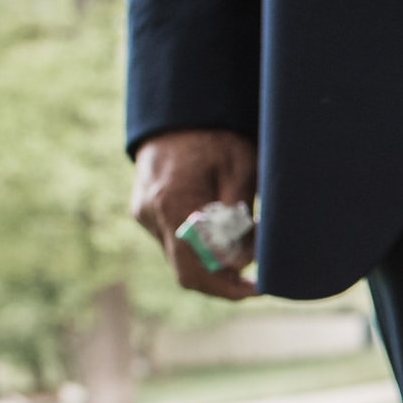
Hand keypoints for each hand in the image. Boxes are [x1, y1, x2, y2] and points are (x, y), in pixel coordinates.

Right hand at [132, 128, 258, 299]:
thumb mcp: (242, 169)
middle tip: (256, 284)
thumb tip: (246, 259)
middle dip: (223, 284)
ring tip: (246, 251)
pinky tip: (223, 238)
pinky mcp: (143, 214)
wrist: (177, 114)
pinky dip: (199, 250)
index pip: (197, 268)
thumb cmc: (216, 138)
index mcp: (174, 204)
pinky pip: (173, 245)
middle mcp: (151, 215)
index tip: (259, 289)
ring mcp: (142, 216)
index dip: (229, 287)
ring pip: (180, 262)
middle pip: (187, 274)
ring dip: (213, 266)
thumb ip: (240, 216)